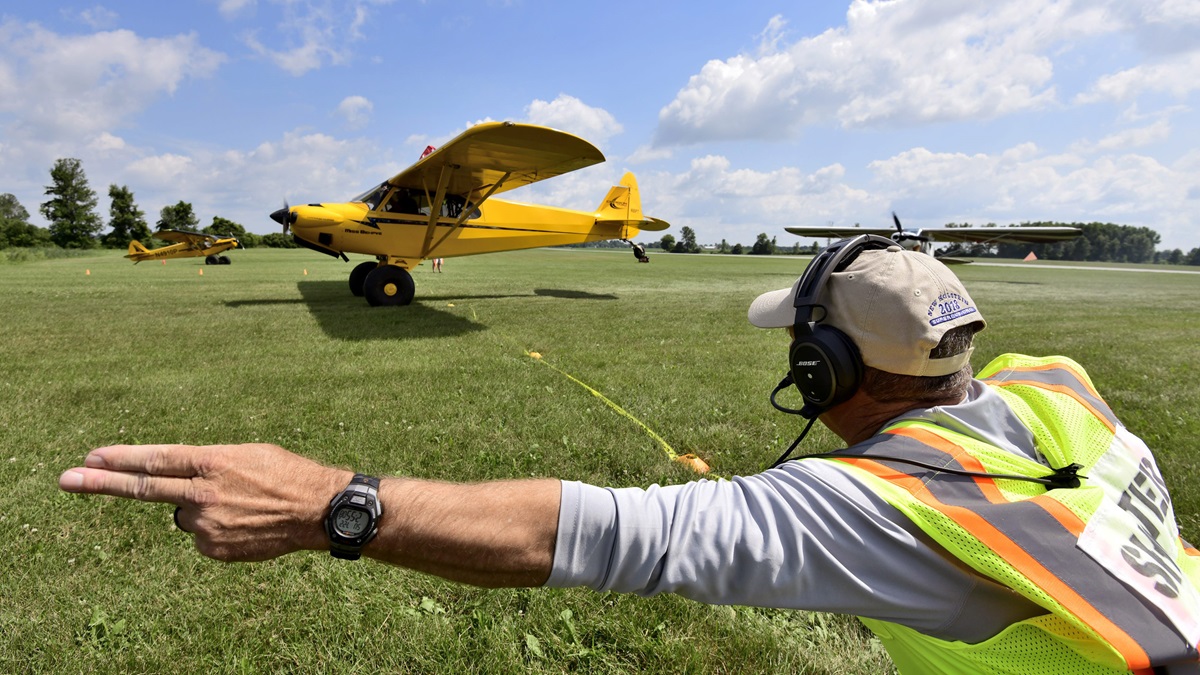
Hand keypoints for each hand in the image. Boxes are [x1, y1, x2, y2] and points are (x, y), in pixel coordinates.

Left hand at [59, 444, 350, 561]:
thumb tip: (175, 479)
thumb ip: (207, 464)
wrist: (318, 511)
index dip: (121, 458)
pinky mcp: (215, 549)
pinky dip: (217, 529)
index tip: (90, 457)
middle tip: (67, 478)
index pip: (157, 459)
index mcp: (214, 462)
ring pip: (185, 515)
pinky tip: (245, 523)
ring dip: (201, 508)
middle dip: (101, 483)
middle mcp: (204, 494)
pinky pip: (202, 537)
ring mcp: (208, 525)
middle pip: (145, 488)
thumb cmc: (286, 474)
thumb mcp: (246, 454)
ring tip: (240, 505)